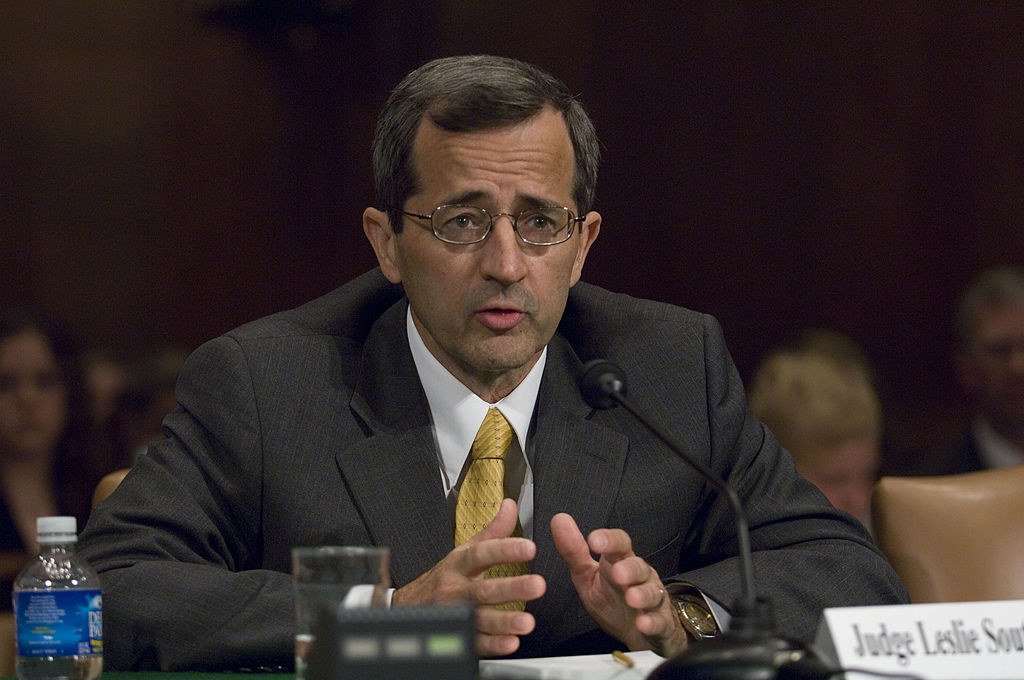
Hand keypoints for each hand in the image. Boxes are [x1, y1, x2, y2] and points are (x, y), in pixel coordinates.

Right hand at [392, 499, 545, 655]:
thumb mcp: (464, 551)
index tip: (529, 548)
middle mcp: (456, 589)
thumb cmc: (444, 578)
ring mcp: (456, 614)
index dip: (505, 550)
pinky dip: (493, 644)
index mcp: (459, 564)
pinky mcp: (458, 636)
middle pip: (484, 589)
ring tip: (527, 621)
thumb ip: (492, 532)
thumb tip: (510, 506)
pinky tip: (511, 642)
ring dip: (504, 621)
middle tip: (538, 585)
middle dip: (512, 588)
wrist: (410, 607)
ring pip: (480, 618)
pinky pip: (476, 642)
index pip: (482, 554)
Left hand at [550, 513, 687, 656]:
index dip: (609, 540)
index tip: (593, 539)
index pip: (620, 544)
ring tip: (632, 598)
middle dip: (629, 568)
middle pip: (638, 566)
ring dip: (642, 594)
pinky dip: (652, 622)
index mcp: (620, 562)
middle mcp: (639, 577)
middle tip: (617, 573)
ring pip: (652, 592)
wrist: (636, 632)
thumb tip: (559, 520)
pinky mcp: (659, 622)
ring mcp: (652, 599)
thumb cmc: (611, 599)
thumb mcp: (587, 576)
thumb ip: (573, 551)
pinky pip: (659, 621)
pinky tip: (644, 623)